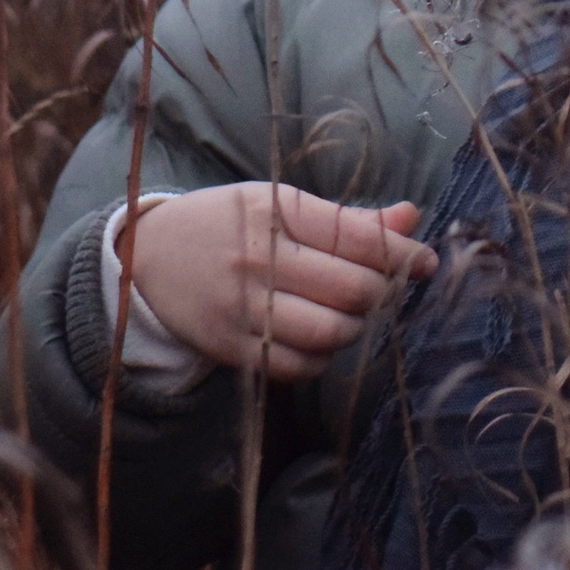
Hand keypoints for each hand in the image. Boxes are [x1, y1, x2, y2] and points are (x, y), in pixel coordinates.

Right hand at [124, 182, 438, 379]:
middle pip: (352, 290)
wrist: (143, 257)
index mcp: (275, 213)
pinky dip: (322, 357)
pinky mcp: (229, 347)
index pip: (356, 238)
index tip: (425, 262)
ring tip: (351, 314)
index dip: (402, 253)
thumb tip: (410, 219)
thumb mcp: (279, 204)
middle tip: (384, 290)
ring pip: (330, 333)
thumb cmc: (226, 223)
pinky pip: (297, 365)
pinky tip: (319, 337)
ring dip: (355, 328)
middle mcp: (259, 260)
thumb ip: (346, 218)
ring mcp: (242, 308)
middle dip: (382, 293)